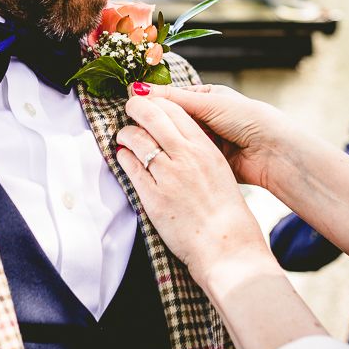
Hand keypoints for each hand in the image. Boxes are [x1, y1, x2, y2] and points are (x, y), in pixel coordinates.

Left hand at [116, 95, 270, 282]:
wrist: (226, 246)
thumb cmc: (226, 213)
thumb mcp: (219, 171)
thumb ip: (199, 152)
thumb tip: (179, 140)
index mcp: (205, 148)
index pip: (175, 111)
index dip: (157, 102)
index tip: (149, 102)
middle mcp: (186, 156)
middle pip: (153, 117)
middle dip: (137, 107)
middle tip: (130, 106)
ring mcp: (168, 175)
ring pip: (137, 139)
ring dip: (126, 133)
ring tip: (123, 134)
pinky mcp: (152, 196)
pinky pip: (131, 167)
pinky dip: (123, 157)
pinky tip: (122, 155)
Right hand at [127, 82, 305, 188]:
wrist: (273, 152)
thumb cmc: (246, 118)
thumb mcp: (208, 104)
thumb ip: (173, 99)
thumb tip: (138, 89)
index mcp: (204, 97)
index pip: (170, 99)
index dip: (151, 104)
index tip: (130, 107)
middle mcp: (203, 117)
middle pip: (169, 120)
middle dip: (152, 125)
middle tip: (129, 128)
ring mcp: (204, 140)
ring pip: (173, 139)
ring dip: (160, 142)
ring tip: (138, 144)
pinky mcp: (206, 160)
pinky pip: (183, 157)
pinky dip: (171, 158)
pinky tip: (156, 159)